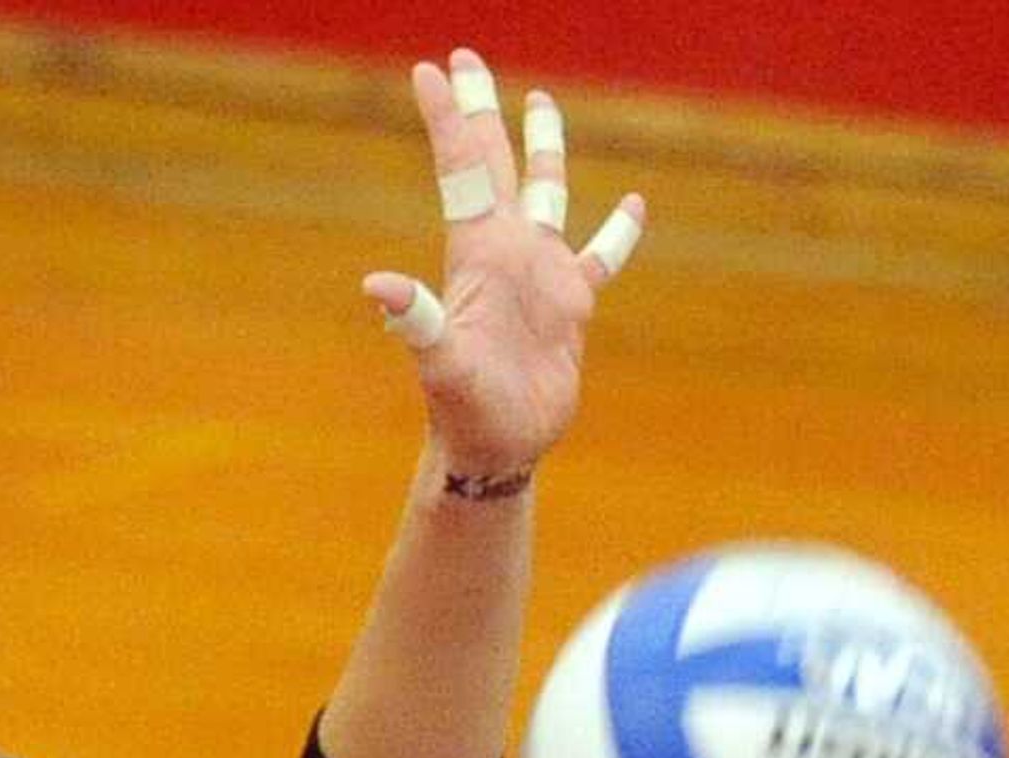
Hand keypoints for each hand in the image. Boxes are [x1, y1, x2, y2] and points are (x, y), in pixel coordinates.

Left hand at [368, 46, 645, 482]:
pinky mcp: (570, 308)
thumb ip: (416, 320)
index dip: (448, 119)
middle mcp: (507, 251)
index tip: (430, 69)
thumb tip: (376, 286)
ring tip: (540, 101)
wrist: (495, 449)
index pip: (461, 170)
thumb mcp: (440, 364)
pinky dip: (616, 235)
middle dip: (482, 111)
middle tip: (467, 58)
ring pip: (547, 194)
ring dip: (543, 149)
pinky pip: (599, 258)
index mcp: (478, 253)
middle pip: (495, 164)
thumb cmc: (463, 411)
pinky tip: (632, 205)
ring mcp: (539, 275)